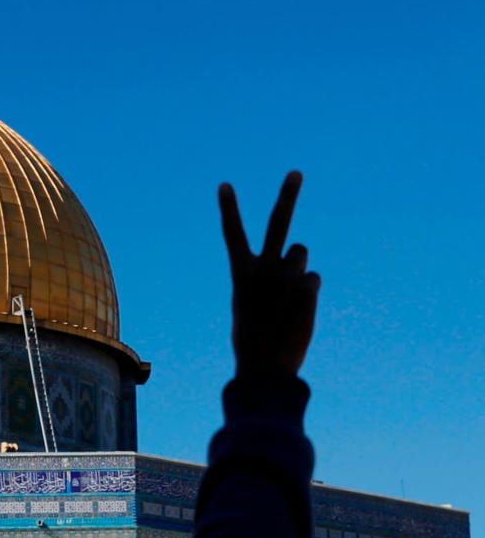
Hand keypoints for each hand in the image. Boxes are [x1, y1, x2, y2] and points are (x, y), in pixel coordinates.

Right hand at [219, 171, 319, 377]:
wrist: (264, 364)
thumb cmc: (253, 338)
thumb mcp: (250, 306)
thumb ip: (268, 280)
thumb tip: (300, 261)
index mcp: (241, 273)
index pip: (232, 234)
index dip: (228, 208)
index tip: (225, 184)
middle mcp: (263, 267)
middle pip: (278, 222)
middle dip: (287, 195)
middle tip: (296, 173)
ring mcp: (286, 274)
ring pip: (300, 254)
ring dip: (298, 268)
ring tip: (287, 296)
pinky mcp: (308, 285)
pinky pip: (313, 279)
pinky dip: (308, 292)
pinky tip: (297, 310)